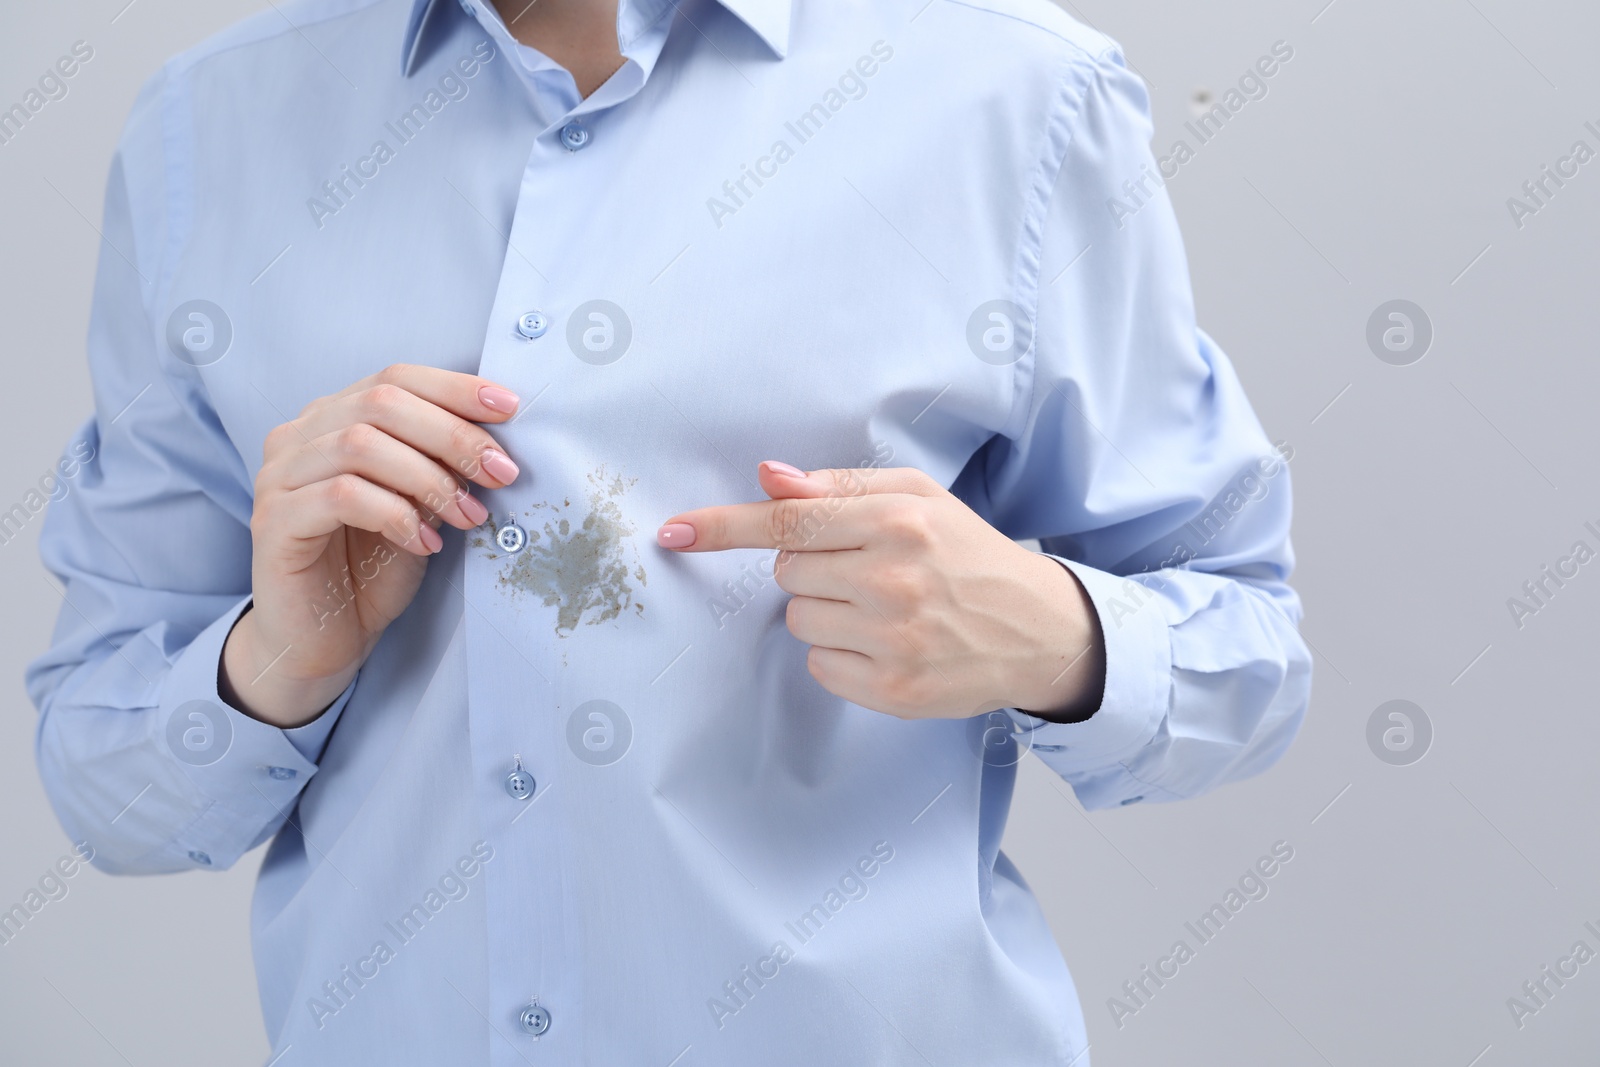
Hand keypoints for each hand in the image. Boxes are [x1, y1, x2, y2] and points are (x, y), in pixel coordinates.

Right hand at [222, 364, 521, 727]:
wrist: (320, 642)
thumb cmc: (369, 570)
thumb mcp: (419, 508)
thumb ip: (439, 467)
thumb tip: (494, 444)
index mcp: (332, 419)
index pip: (395, 378)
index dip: (454, 388)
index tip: (509, 408)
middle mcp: (298, 437)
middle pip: (382, 404)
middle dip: (454, 435)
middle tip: (502, 473)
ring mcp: (279, 475)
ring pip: (362, 445)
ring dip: (431, 479)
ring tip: (468, 516)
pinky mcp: (274, 519)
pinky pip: (343, 497)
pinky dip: (397, 516)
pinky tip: (426, 544)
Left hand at [656, 462, 1105, 720]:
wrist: (1036, 627)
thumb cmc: (966, 553)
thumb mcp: (917, 497)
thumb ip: (839, 487)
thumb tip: (770, 477)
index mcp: (898, 521)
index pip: (787, 521)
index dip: (723, 527)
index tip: (672, 532)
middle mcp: (894, 580)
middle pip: (787, 572)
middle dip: (813, 567)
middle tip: (868, 570)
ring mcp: (894, 640)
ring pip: (799, 620)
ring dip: (825, 612)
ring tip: (883, 608)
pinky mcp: (893, 690)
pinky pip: (820, 666)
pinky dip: (842, 655)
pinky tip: (887, 644)